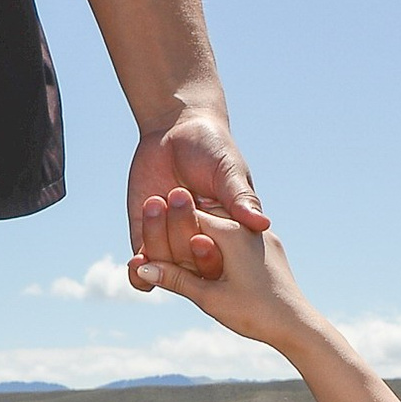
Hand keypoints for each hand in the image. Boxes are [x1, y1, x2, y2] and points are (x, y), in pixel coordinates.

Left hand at [124, 109, 265, 283]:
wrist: (174, 128)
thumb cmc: (212, 146)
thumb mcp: (229, 171)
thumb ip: (241, 199)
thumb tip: (263, 224)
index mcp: (229, 233)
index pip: (223, 261)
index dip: (211, 257)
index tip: (202, 236)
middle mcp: (201, 242)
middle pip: (190, 265)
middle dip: (180, 237)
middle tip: (179, 195)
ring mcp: (172, 242)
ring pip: (164, 265)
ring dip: (157, 237)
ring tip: (157, 199)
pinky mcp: (145, 237)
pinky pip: (142, 270)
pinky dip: (139, 273)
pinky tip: (137, 261)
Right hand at [126, 194, 316, 352]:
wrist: (299, 325)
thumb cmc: (254, 313)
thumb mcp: (208, 297)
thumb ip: (174, 279)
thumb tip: (140, 269)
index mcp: (230, 233)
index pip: (188, 217)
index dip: (165, 224)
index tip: (148, 225)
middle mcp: (247, 228)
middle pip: (206, 221)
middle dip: (182, 227)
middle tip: (159, 223)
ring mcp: (263, 237)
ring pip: (225, 229)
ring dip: (204, 235)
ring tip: (186, 240)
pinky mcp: (272, 249)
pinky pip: (241, 240)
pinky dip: (223, 245)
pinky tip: (217, 253)